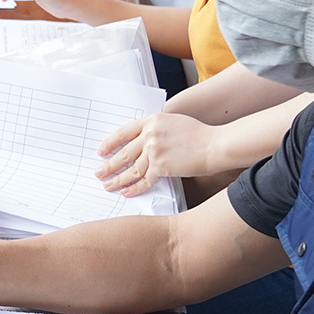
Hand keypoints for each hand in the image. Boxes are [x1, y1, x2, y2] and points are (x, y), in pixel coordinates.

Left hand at [96, 112, 218, 195]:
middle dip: (109, 165)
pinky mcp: (161, 166)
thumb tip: (143, 141)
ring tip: (107, 185)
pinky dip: (133, 188)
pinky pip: (143, 180)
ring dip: (117, 179)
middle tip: (98, 172)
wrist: (214, 144)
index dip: (110, 143)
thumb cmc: (198, 134)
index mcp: (151, 120)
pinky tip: (125, 192)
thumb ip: (156, 128)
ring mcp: (154, 151)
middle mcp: (149, 134)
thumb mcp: (173, 122)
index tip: (101, 151)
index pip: (123, 132)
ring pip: (131, 169)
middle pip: (123, 152)